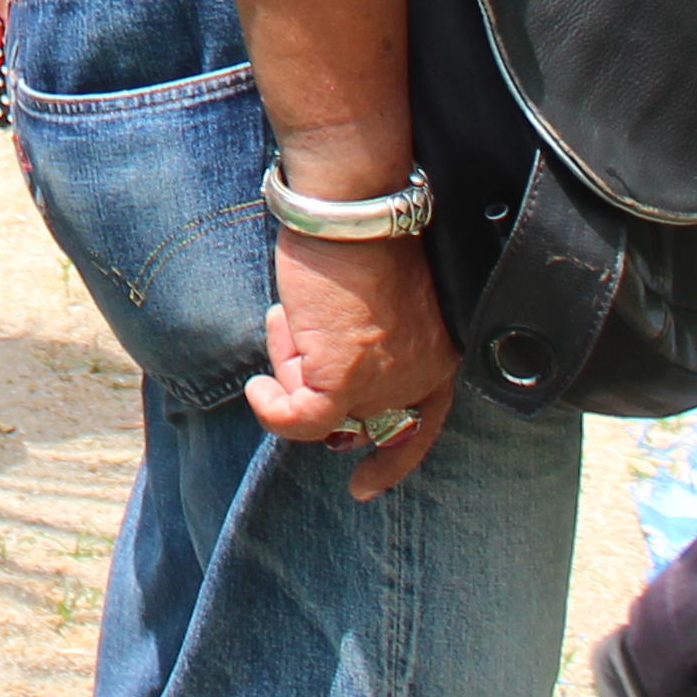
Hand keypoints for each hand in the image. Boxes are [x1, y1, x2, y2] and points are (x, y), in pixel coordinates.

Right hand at [242, 224, 459, 497]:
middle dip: (316, 388)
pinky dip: (271, 406)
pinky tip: (258, 387)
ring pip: (321, 415)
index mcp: (437, 359)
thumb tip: (323, 382)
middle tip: (297, 349)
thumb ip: (370, 349)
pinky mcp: (343, 380)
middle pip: (357, 421)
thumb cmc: (359, 238)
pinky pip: (298, 418)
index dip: (391, 461)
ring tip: (290, 320)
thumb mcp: (380, 305)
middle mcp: (418, 380)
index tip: (362, 486)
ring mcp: (383, 384)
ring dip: (291, 371)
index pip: (420, 430)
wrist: (351, 210)